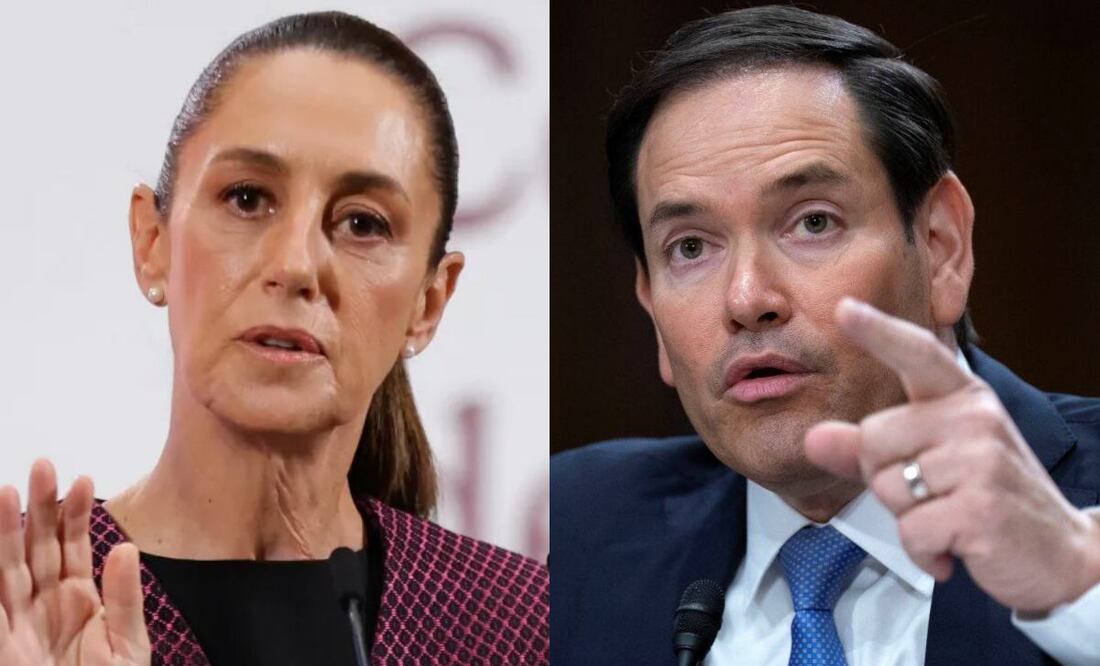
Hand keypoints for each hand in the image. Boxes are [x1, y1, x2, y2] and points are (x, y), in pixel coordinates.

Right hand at [0, 460, 150, 664]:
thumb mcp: (127, 646)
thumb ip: (125, 598)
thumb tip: (125, 547)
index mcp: (77, 598)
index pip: (74, 545)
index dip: (77, 513)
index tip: (85, 479)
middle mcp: (42, 604)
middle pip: (38, 546)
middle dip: (40, 506)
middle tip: (42, 464)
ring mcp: (16, 624)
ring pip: (7, 569)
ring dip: (5, 531)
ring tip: (7, 489)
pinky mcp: (2, 644)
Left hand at [805, 298, 1099, 612]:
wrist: (1061, 553)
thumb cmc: (987, 498)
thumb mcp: (930, 463)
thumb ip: (868, 448)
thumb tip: (814, 438)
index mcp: (963, 398)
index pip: (918, 354)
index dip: (878, 331)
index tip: (843, 307)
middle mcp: (975, 418)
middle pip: (874, 438)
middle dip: (885, 477)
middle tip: (932, 494)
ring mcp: (981, 461)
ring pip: (887, 485)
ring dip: (907, 517)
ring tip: (947, 516)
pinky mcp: (980, 508)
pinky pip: (911, 528)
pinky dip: (923, 549)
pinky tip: (953, 547)